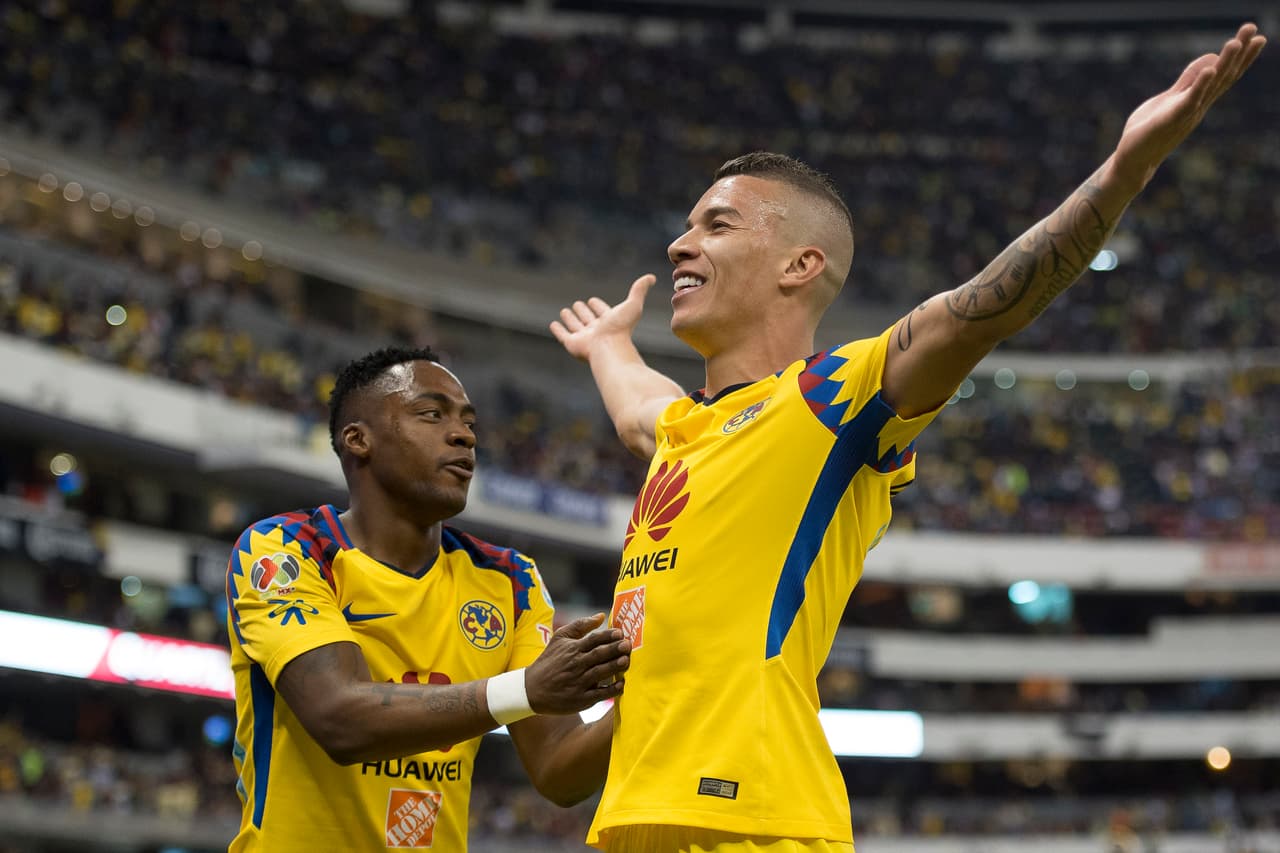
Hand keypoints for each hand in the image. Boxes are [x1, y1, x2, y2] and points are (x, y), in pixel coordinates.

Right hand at [524, 613, 629, 713]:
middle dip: (614, 649)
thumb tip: (602, 616)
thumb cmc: (549, 661)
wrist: (531, 689)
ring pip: (600, 673)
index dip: (608, 635)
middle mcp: (576, 665)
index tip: (620, 632)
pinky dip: (611, 690)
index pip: (593, 639)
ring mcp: (578, 683)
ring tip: (626, 660)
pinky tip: (621, 684)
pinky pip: (599, 694)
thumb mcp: (559, 639)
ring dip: (614, 666)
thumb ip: (580, 625)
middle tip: (628, 645)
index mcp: (572, 649)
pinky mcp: (580, 699)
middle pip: (598, 655)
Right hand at [549, 274, 655, 361]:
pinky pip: (563, 335)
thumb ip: (639, 290)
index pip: (603, 312)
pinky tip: (553, 324)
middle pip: (589, 319)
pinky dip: (558, 330)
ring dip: (570, 319)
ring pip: (576, 326)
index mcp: (610, 322)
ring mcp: (585, 338)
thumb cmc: (622, 328)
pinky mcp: (573, 344)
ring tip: (564, 311)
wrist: (610, 348)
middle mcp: (597, 330)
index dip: (598, 306)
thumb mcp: (632, 305)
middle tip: (578, 304)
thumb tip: (652, 277)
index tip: (593, 300)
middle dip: (583, 312)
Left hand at [1112, 23, 1265, 189]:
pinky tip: (1210, 70)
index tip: (1256, 36)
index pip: (1224, 75)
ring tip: (1234, 43)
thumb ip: (1188, 81)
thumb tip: (1211, 59)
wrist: (1132, 160)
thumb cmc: (1149, 130)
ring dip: (1223, 65)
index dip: (1240, 57)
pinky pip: (1189, 102)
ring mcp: (1186, 114)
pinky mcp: (1170, 121)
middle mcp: (1198, 107)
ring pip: (1210, 87)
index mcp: (1198, 100)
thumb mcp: (1170, 99)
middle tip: (1253, 28)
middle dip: (1239, 53)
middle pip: (1223, 77)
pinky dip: (1199, 86)